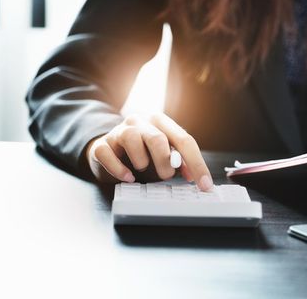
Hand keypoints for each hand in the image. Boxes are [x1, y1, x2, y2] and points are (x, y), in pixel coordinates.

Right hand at [86, 113, 213, 190]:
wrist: (108, 150)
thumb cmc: (141, 153)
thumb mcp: (162, 155)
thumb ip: (178, 161)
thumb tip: (192, 175)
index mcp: (161, 122)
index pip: (184, 140)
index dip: (196, 164)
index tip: (205, 185)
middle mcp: (140, 121)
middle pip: (158, 138)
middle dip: (165, 162)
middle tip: (165, 176)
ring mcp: (119, 131)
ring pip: (132, 138)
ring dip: (141, 162)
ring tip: (142, 171)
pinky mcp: (101, 145)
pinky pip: (108, 154)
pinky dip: (119, 169)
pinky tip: (128, 177)